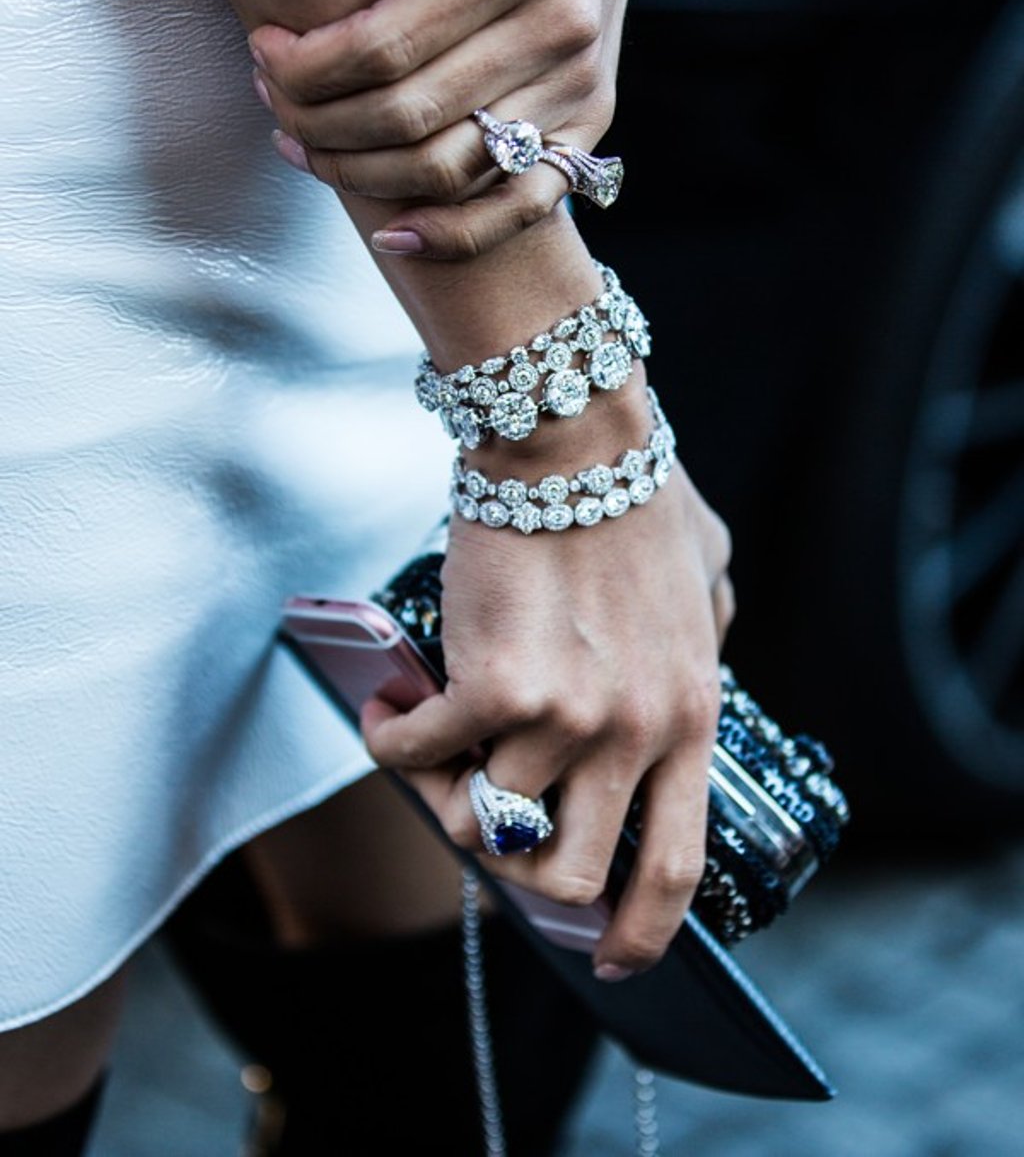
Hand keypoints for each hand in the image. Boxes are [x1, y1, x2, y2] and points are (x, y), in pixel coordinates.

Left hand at [249, 0, 666, 259]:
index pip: (387, 42)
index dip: (308, 66)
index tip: (262, 48)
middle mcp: (562, 30)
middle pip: (408, 115)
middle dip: (318, 121)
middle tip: (270, 99)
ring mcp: (577, 88)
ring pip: (450, 169)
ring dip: (360, 174)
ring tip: (304, 143)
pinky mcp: (587, 128)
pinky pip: (520, 208)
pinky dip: (453, 235)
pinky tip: (389, 233)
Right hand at [361, 440, 733, 978]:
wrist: (573, 441)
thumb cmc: (636, 492)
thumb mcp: (709, 571)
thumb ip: (710, 628)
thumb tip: (702, 651)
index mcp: (690, 716)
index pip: (673, 866)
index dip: (639, 931)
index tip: (610, 958)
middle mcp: (633, 733)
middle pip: (568, 871)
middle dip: (518, 863)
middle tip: (484, 809)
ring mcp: (564, 717)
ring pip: (483, 822)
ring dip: (441, 794)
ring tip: (426, 739)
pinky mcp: (491, 687)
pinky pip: (419, 757)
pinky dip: (391, 741)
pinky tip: (389, 706)